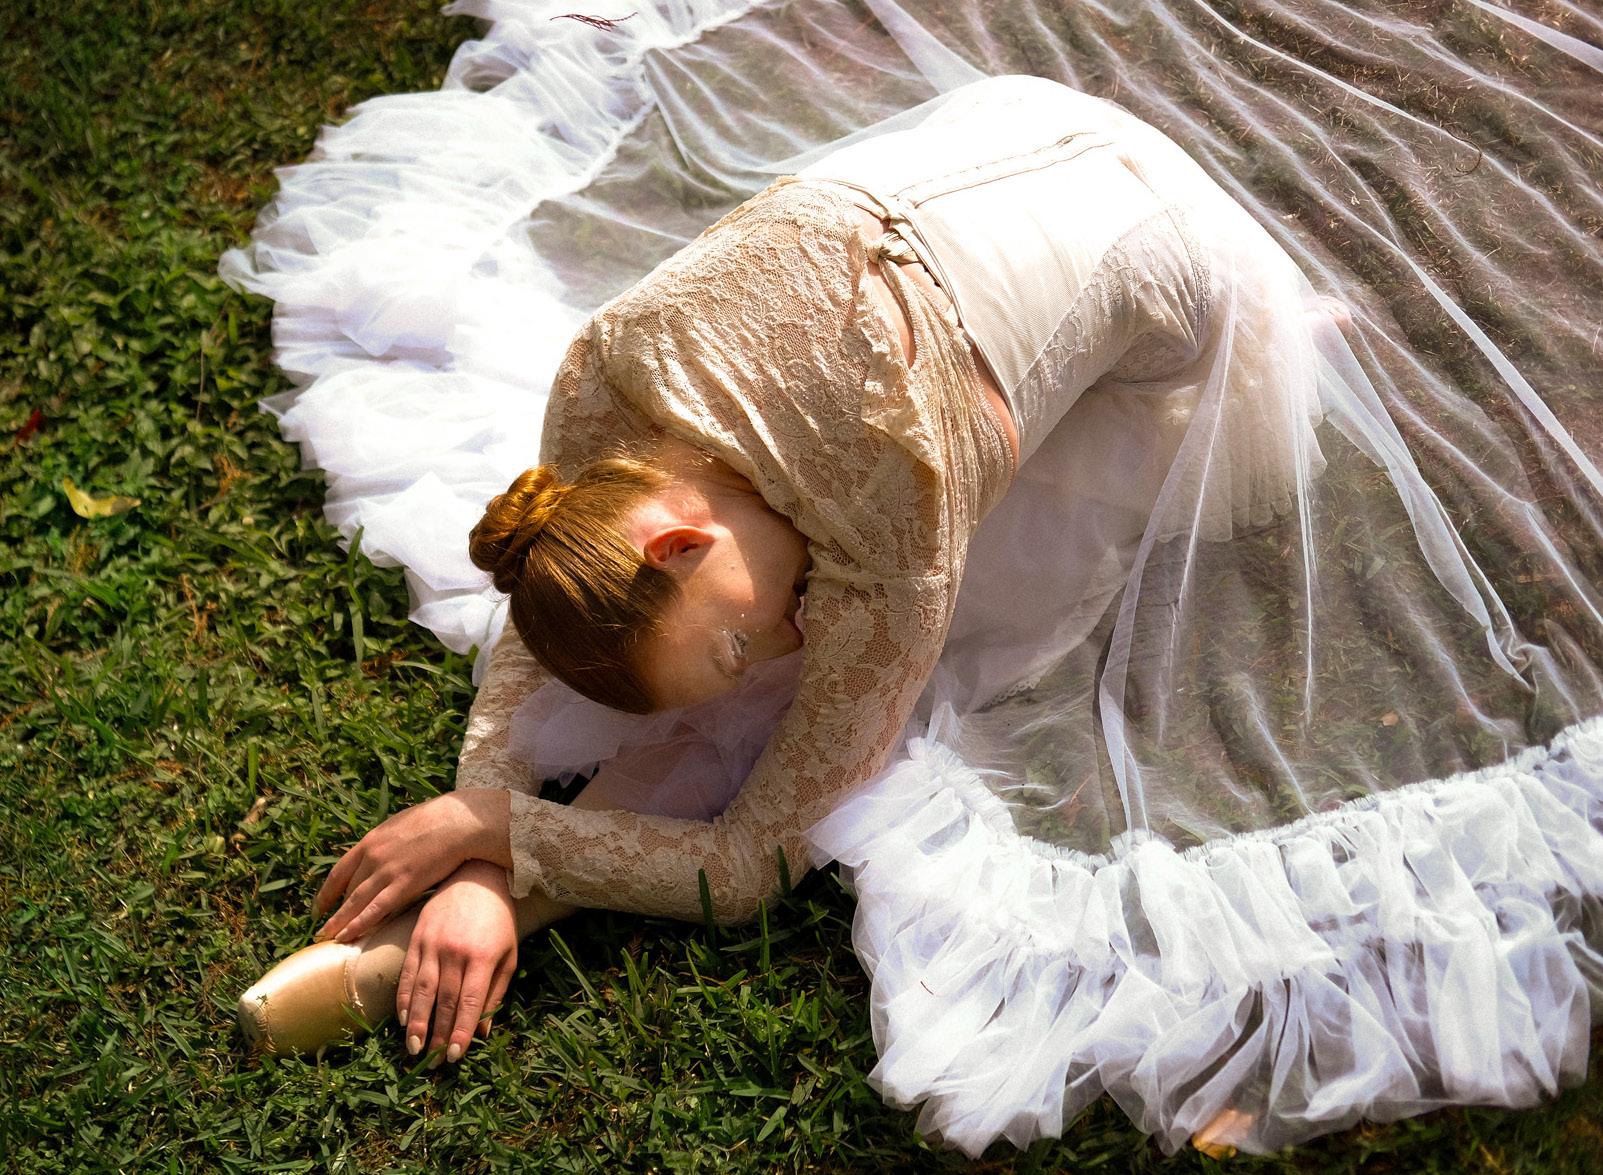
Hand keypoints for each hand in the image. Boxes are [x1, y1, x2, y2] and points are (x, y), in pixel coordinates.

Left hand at [315, 790, 509, 942]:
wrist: (457, 822)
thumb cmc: (438, 819)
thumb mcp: (402, 824)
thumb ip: (389, 840)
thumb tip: (388, 848)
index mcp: (371, 840)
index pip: (340, 871)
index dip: (327, 892)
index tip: (319, 906)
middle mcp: (372, 857)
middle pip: (347, 889)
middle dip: (334, 911)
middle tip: (323, 929)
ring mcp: (386, 871)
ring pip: (355, 902)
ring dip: (340, 922)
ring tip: (328, 938)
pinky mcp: (404, 884)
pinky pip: (375, 909)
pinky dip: (358, 924)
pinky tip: (348, 936)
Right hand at [397, 859, 518, 1064]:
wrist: (476, 877)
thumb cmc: (499, 920)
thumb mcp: (507, 955)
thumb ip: (494, 992)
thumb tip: (481, 1032)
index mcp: (481, 956)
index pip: (469, 1002)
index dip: (460, 1031)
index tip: (455, 1056)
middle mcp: (454, 951)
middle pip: (443, 1001)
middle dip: (438, 1034)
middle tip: (433, 1062)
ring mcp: (433, 943)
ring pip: (422, 990)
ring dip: (417, 1022)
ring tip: (414, 1048)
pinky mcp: (417, 936)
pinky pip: (408, 973)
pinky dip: (405, 998)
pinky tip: (404, 1018)